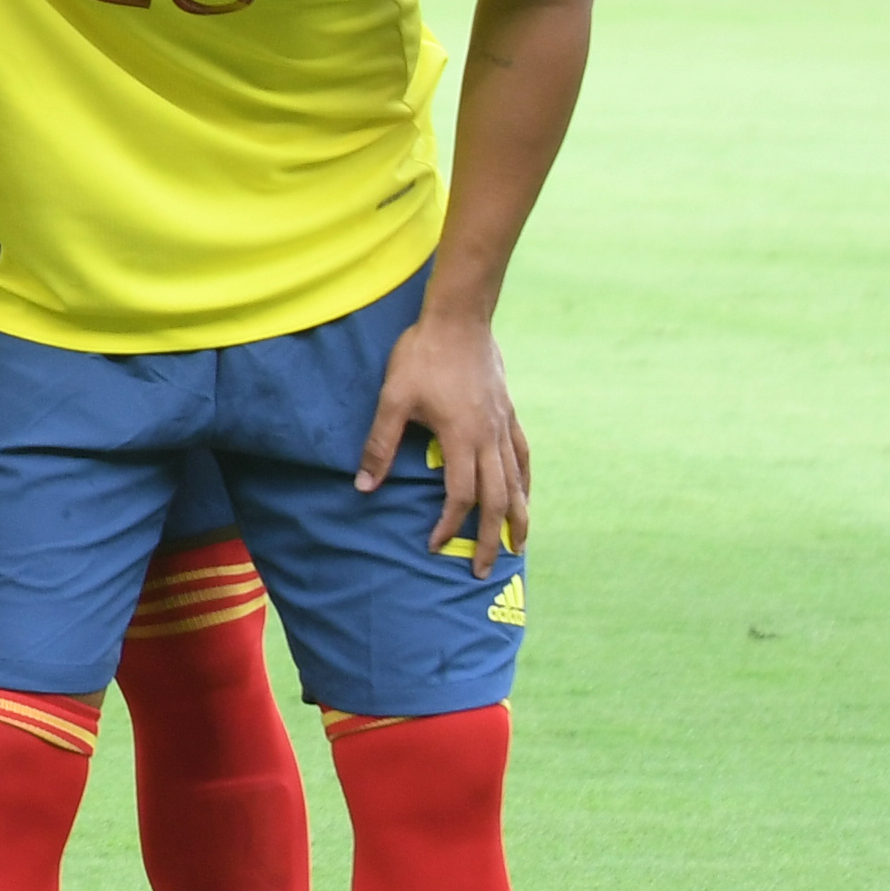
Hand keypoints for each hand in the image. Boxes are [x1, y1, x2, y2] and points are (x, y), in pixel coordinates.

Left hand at [357, 311, 532, 561]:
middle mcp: (489, 438)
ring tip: (518, 546)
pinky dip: (526, 481)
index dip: (447, 526)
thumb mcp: (392, 399)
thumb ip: (380, 445)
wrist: (459, 319)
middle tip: (483, 571)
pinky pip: (523, 455)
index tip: (433, 545)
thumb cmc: (422, 356)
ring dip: (518, 517)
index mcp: (461, 438)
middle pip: (498, 500)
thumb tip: (363, 486)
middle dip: (491, 538)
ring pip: (518, 482)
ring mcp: (503, 426)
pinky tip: (526, 494)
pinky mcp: (508, 413)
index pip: (461, 496)